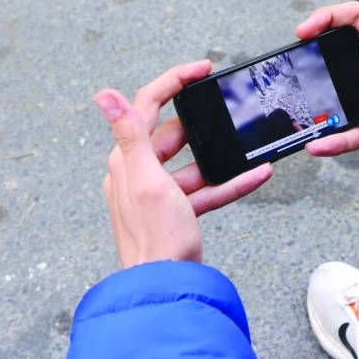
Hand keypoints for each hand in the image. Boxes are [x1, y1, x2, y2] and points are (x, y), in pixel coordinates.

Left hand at [94, 61, 272, 267]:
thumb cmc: (154, 239)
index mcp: (126, 160)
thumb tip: (103, 95)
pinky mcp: (176, 213)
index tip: (201, 70)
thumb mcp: (147, 180)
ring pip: (193, 164)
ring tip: (247, 148)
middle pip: (171, 135)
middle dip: (202, 124)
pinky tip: (255, 175)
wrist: (167, 289)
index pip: (146, 107)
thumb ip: (129, 135)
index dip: (174, 82)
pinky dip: (229, 182)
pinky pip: (206, 190)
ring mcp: (158, 195)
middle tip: (226, 110)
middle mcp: (138, 174)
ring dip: (221, 157)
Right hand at [296, 0, 358, 185]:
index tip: (305, 28)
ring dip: (316, 103)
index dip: (328, 18)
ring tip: (295, 108)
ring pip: (336, 98)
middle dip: (311, 58)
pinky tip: (317, 144)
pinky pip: (347, 133)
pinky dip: (330, 140)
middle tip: (290, 65)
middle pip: (335, 58)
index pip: (354, 21)